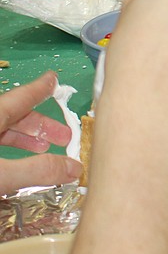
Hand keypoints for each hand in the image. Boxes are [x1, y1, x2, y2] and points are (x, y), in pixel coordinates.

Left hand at [0, 72, 82, 194]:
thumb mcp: (1, 174)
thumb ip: (37, 171)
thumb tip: (75, 169)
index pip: (21, 97)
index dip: (40, 89)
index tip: (54, 79)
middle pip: (13, 114)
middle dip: (41, 125)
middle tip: (64, 137)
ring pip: (1, 129)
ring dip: (25, 138)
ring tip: (44, 149)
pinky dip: (8, 149)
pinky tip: (17, 164)